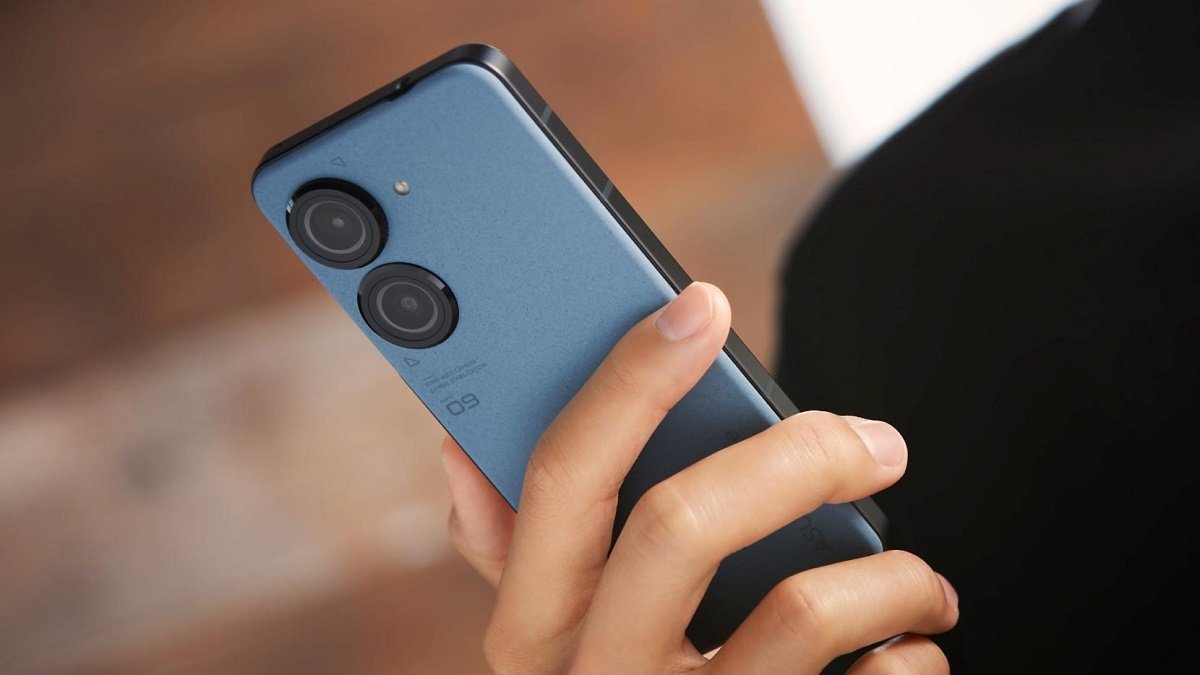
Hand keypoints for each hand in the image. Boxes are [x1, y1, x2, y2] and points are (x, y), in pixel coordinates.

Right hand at [439, 282, 958, 673]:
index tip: (701, 304)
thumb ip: (518, 552)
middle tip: (878, 445)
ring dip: (890, 576)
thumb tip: (459, 451)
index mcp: (529, 628)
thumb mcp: (558, 636)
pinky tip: (903, 659)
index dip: (626, 380)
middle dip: (800, 455)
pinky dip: (911, 660)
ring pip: (800, 611)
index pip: (556, 477)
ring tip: (917, 582)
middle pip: (682, 524)